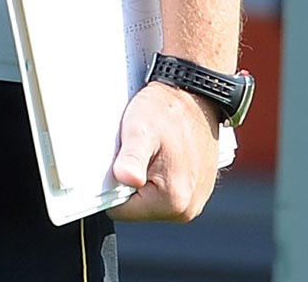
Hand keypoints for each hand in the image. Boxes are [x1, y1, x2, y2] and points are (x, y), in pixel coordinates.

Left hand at [110, 81, 221, 221]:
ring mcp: (194, 201)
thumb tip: (126, 178)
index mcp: (174, 201)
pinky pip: (163, 190)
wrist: (197, 95)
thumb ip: (131, 157)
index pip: (122, 211)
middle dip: (127, 182)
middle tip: (133, 151)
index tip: (115, 162)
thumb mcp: (141, 129)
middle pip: (136, 207)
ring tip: (147, 149)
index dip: (111, 187)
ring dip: (141, 177)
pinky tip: (159, 153)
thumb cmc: (168, 110)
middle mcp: (187, 208)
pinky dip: (155, 174)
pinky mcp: (196, 190)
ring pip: (148, 198)